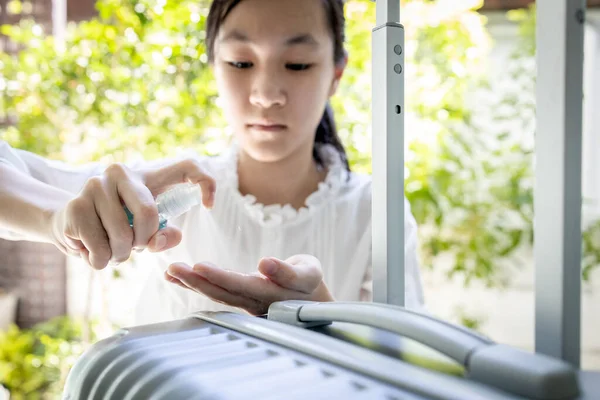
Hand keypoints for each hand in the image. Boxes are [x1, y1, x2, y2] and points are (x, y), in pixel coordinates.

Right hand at [50, 159, 215, 269]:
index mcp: (147, 174)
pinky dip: (101, 261)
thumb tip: (158, 241)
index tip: (209, 207)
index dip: (205, 183)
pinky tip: (92, 249)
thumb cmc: (119, 226)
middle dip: (143, 240)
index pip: (187, 166)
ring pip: (122, 237)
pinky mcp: (75, 206)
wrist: (70, 225)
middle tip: (135, 246)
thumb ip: (163, 235)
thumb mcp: (148, 230)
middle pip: (148, 213)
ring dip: (120, 255)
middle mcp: (120, 172)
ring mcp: (95, 185)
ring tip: (112, 248)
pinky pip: (101, 249)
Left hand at [165, 254, 334, 314]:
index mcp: (272, 293)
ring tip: (171, 271)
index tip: (201, 267)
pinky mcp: (239, 300)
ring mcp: (246, 304)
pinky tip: (175, 277)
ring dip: (191, 283)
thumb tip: (266, 264)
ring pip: (216, 294)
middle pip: (223, 292)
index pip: (244, 285)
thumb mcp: (308, 273)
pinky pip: (215, 292)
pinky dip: (194, 284)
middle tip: (174, 268)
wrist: (313, 305)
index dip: (222, 278)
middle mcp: (255, 302)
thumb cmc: (310, 283)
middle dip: (196, 281)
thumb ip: (288, 272)